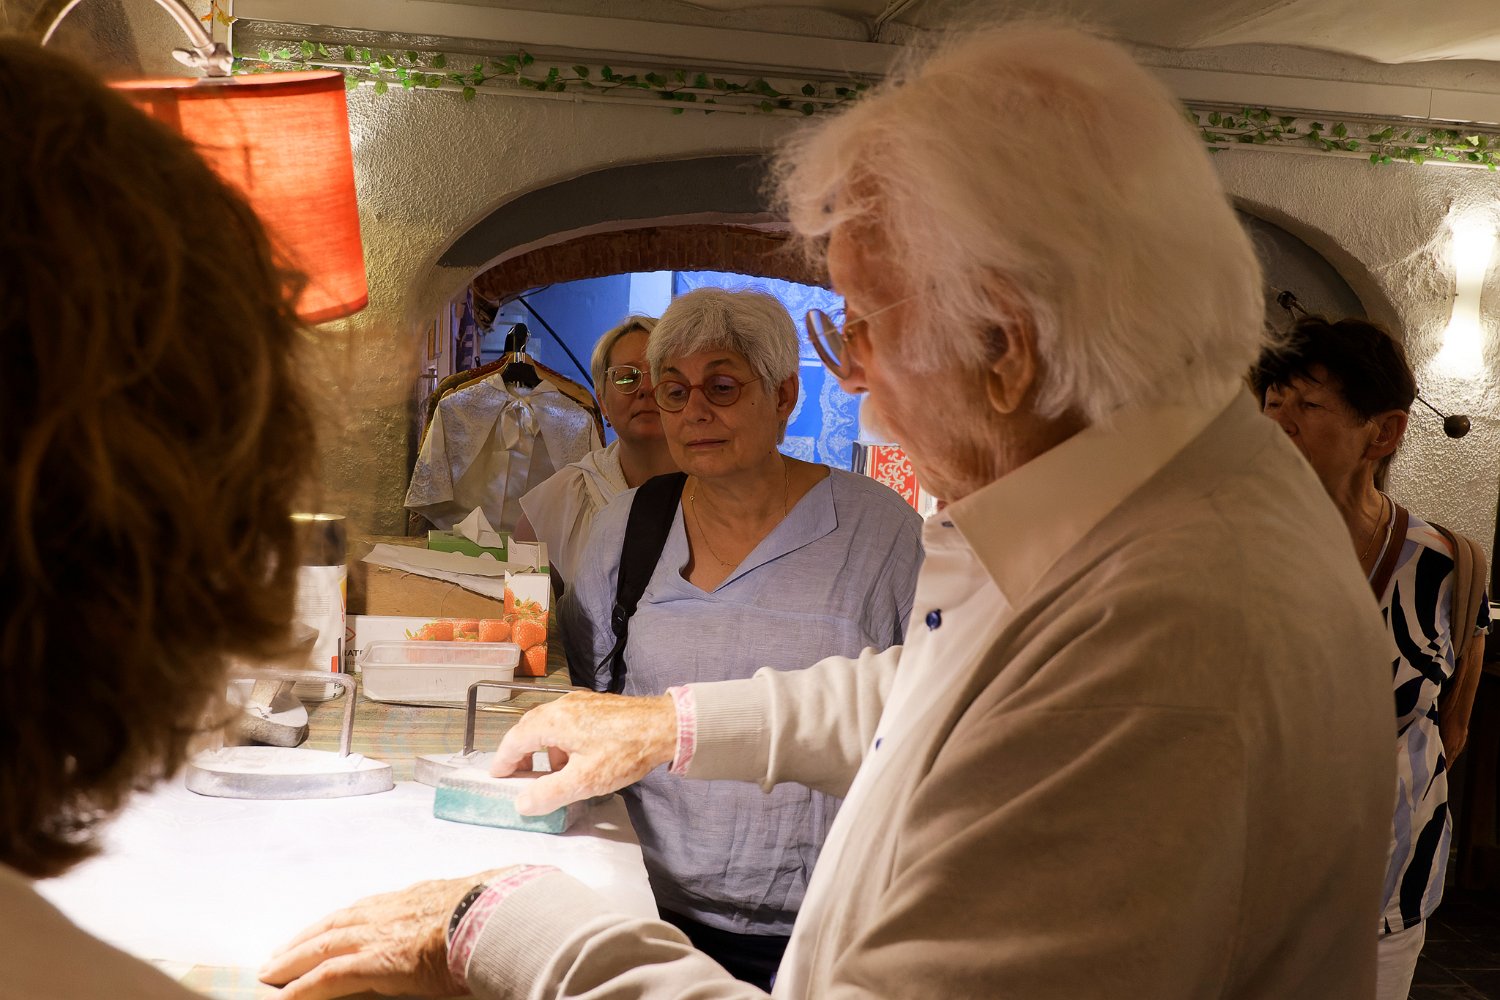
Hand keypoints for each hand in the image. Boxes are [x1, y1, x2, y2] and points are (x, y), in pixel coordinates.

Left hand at [258, 868, 515, 998]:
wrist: (500, 917)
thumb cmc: (501, 909)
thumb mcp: (481, 900)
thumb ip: (470, 905)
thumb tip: (490, 901)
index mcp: (419, 896)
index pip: (370, 909)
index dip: (345, 921)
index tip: (330, 929)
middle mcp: (393, 909)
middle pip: (338, 922)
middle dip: (308, 938)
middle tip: (282, 952)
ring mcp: (381, 933)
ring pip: (324, 944)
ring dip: (295, 957)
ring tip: (273, 971)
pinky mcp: (376, 961)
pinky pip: (329, 975)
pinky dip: (304, 987)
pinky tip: (285, 996)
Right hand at [491, 691, 677, 814]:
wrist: (665, 727)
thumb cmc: (623, 752)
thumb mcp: (584, 780)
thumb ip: (549, 794)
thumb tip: (521, 804)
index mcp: (553, 720)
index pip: (515, 739)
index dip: (503, 760)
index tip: (496, 778)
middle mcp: (562, 705)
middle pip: (529, 728)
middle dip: (521, 754)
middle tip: (519, 778)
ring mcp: (580, 703)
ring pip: (549, 725)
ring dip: (543, 750)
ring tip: (551, 775)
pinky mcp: (596, 706)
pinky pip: (567, 723)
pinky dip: (561, 742)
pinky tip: (576, 761)